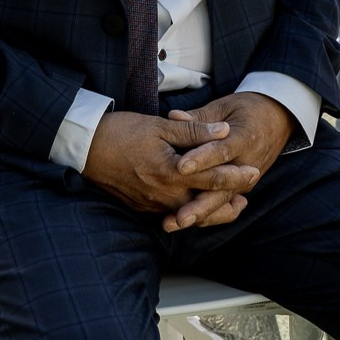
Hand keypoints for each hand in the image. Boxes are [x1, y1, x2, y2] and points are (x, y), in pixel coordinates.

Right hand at [81, 111, 254, 218]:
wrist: (86, 149)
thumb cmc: (121, 132)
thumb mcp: (160, 126)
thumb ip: (194, 131)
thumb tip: (223, 131)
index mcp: (172, 172)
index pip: (214, 177)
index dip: (237, 176)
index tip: (254, 172)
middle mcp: (165, 194)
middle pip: (206, 204)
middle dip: (228, 201)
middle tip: (246, 198)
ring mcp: (153, 204)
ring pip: (189, 213)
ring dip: (210, 210)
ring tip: (228, 206)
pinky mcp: (142, 207)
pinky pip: (171, 212)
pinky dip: (188, 210)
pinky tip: (194, 203)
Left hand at [163, 93, 296, 231]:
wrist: (279, 120)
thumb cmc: (248, 109)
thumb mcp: (225, 106)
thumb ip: (199, 117)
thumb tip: (173, 117)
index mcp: (244, 138)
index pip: (222, 151)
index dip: (202, 160)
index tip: (181, 167)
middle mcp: (247, 164)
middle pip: (223, 188)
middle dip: (200, 204)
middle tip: (178, 217)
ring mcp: (246, 180)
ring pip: (222, 202)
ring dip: (199, 215)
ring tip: (174, 224)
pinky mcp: (241, 188)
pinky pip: (223, 205)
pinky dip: (204, 214)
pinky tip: (180, 222)